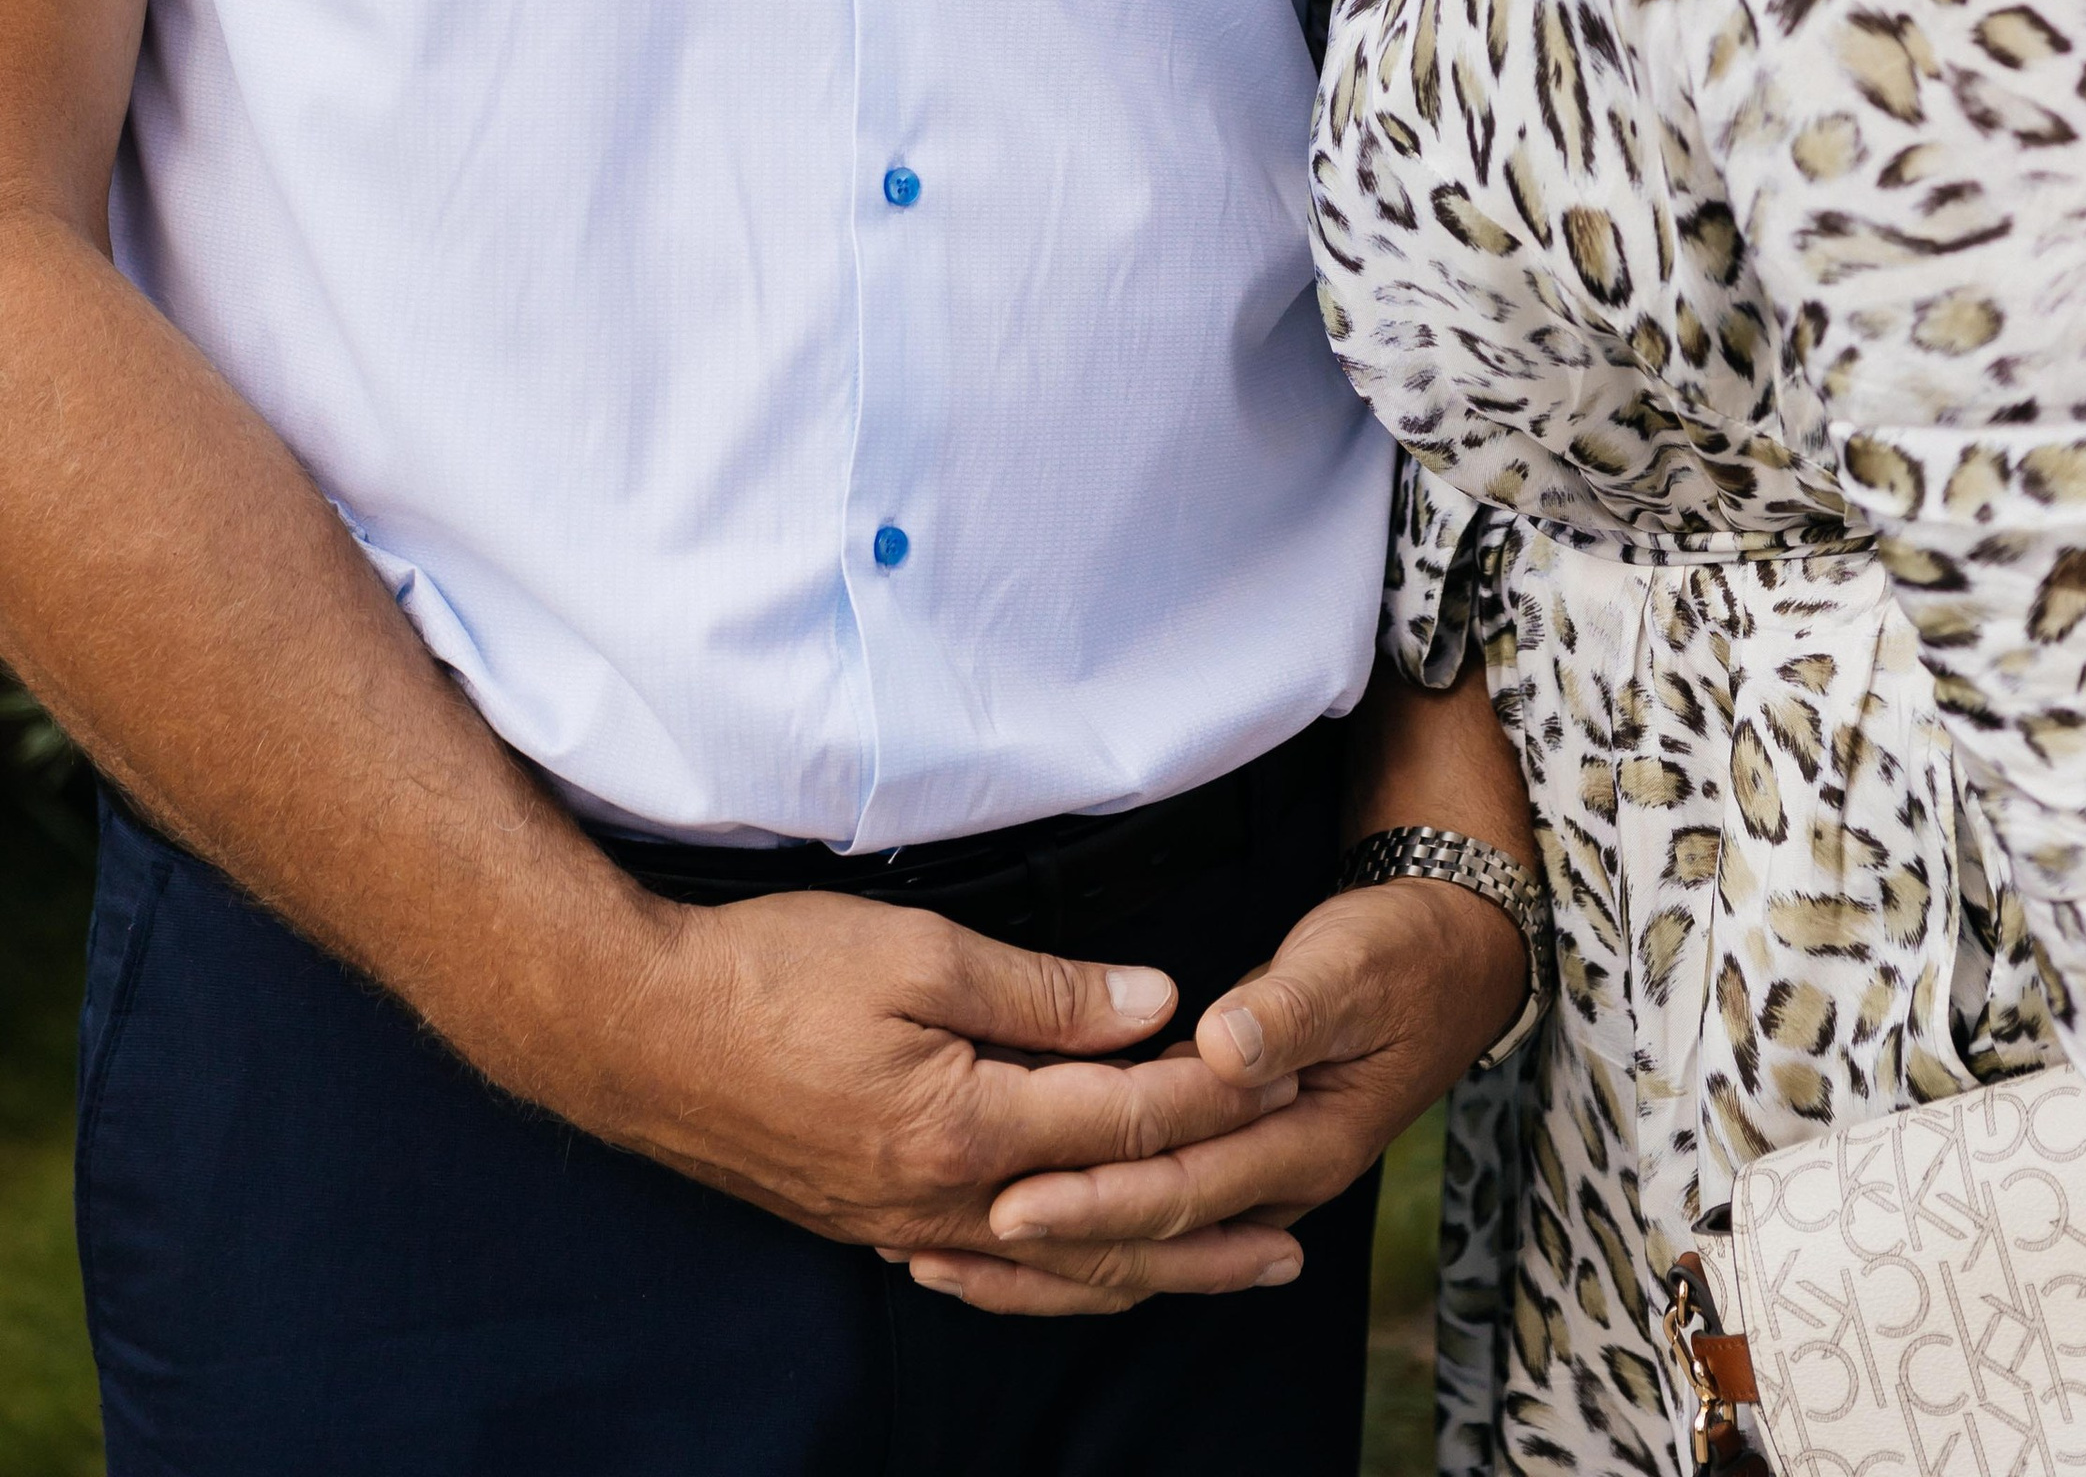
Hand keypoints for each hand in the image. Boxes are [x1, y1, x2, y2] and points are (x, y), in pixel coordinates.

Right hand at [568, 884, 1306, 1278]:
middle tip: (1293, 1241)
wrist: (641, 1032)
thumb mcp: (919, 953)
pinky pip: (986, 1273)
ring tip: (1218, 1272)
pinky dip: (1053, 1283)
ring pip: (1051, 1269)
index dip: (1210, 1098)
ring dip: (1145, 1271)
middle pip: (1105, 1227)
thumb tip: (1152, 1004)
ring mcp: (900, 1224)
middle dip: (1207, 1228)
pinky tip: (1076, 1280)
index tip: (1280, 1079)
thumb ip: (1043, 990)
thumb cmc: (772, 975)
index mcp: (968, 1128)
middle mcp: (942, 1201)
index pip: (1123, 1122)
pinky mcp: (865, 1222)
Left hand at [913, 877, 1526, 1314]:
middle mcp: (1282, 1173)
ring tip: (960, 1256)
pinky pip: (1159, 1199)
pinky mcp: (1240, 1149)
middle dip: (1061, 1233)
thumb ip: (1288, 1010)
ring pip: (1153, 1228)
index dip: (1099, 1192)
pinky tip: (1028, 1223)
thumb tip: (1224, 1049)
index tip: (1016, 1197)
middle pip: (1158, 1220)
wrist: (1454, 959)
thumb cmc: (1399, 952)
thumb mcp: (1353, 963)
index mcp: (1310, 1137)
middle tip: (963, 1236)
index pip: (1186, 1181)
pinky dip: (1093, 1217)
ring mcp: (1261, 1169)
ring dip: (1065, 1247)